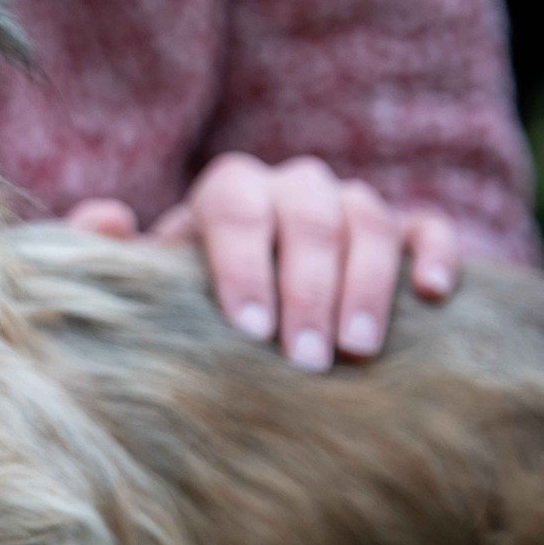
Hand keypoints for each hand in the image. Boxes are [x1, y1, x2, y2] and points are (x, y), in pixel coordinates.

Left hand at [67, 154, 458, 368]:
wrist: (249, 313)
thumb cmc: (192, 302)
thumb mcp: (149, 285)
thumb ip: (112, 255)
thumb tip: (110, 216)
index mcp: (228, 191)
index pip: (236, 206)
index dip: (242, 263)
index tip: (248, 329)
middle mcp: (291, 186)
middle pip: (308, 213)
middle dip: (307, 287)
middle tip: (305, 359)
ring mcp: (349, 203)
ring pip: (367, 218)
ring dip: (367, 282)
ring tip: (358, 350)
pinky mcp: (403, 229)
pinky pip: (427, 224)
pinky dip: (433, 252)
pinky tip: (432, 295)